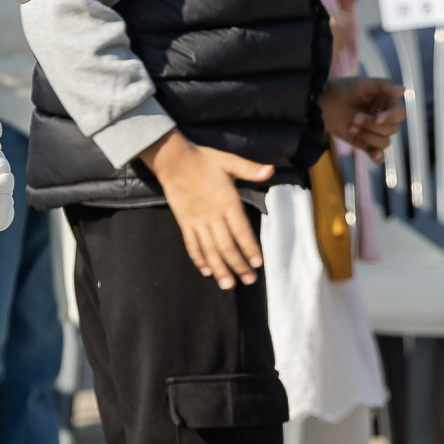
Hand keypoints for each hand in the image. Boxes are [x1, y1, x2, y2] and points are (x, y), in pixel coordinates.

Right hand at [143, 130, 271, 284]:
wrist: (173, 160)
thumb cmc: (204, 159)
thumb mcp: (229, 161)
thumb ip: (250, 169)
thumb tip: (271, 170)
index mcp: (226, 201)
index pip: (241, 230)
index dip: (249, 248)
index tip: (257, 263)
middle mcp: (212, 215)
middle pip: (226, 245)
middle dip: (238, 265)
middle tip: (249, 280)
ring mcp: (196, 221)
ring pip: (209, 250)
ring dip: (219, 268)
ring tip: (228, 284)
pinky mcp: (184, 222)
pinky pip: (191, 244)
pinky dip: (199, 259)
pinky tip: (206, 271)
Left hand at [321, 74, 404, 158]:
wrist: (323, 102)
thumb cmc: (344, 89)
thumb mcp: (363, 84)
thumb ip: (382, 86)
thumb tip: (403, 90)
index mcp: (387, 104)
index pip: (400, 114)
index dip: (391, 117)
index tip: (377, 118)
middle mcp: (384, 119)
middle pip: (391, 130)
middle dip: (371, 125)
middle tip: (354, 117)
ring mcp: (375, 132)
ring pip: (384, 142)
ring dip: (367, 136)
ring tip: (352, 127)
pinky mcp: (365, 143)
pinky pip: (377, 154)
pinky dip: (377, 156)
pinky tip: (374, 156)